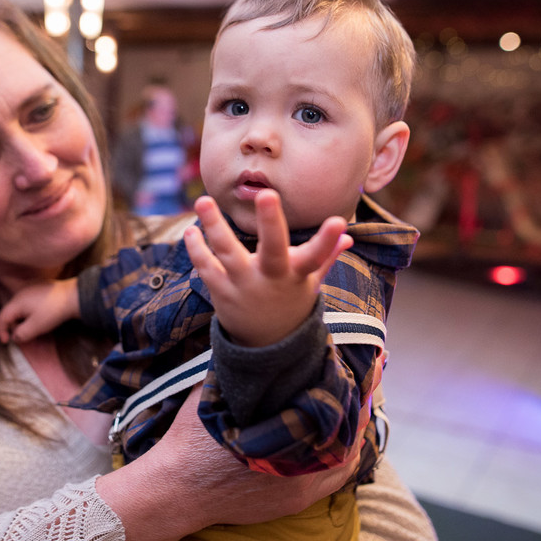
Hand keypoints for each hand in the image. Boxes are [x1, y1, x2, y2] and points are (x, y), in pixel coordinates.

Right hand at [0, 279, 79, 342]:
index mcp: (17, 302)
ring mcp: (30, 288)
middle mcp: (20, 292)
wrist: (73, 296)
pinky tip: (40, 317)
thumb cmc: (53, 311)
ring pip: (19, 308)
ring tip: (34, 328)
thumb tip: (14, 337)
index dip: (1, 331)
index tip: (6, 342)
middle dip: (14, 326)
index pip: (2, 317)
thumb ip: (21, 334)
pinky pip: (28, 302)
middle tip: (24, 336)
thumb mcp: (36, 327)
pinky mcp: (39, 287)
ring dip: (22, 320)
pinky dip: (29, 312)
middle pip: (10, 312)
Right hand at [96, 383, 367, 540]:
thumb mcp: (211, 392)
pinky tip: (344, 443)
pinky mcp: (294, 502)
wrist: (177, 488)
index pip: (330, 402)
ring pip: (345, 456)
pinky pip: (334, 479)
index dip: (348, 383)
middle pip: (344, 429)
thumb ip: (240, 371)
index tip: (360, 366)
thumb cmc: (191, 439)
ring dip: (351, 432)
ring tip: (356, 410)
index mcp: (280, 430)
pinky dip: (343, 458)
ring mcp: (299, 486)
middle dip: (354, 405)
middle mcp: (296, 461)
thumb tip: (255, 340)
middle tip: (363, 384)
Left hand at [183, 191, 350, 346]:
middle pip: (273, 249)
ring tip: (203, 201)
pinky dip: (197, 249)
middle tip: (266, 195)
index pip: (317, 256)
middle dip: (270, 223)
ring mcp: (244, 285)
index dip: (328, 241)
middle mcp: (271, 278)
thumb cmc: (289, 302)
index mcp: (297, 274)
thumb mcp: (309, 283)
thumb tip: (347, 236)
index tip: (338, 222)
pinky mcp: (222, 292)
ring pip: (228, 253)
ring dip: (215, 226)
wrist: (265, 345)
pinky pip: (206, 267)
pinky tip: (192, 231)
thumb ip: (325, 257)